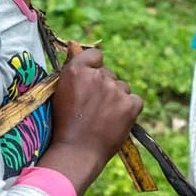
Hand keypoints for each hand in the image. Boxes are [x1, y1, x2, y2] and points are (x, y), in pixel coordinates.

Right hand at [37, 41, 143, 195]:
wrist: (76, 152)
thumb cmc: (64, 124)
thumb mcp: (61, 92)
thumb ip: (72, 68)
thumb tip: (74, 44)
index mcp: (76, 70)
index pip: (95, 56)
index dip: (93, 69)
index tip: (88, 84)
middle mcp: (98, 76)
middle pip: (108, 74)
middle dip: (103, 87)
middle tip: (92, 109)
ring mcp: (116, 90)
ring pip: (122, 87)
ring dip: (116, 98)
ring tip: (102, 118)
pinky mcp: (130, 105)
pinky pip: (134, 100)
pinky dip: (128, 109)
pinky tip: (115, 121)